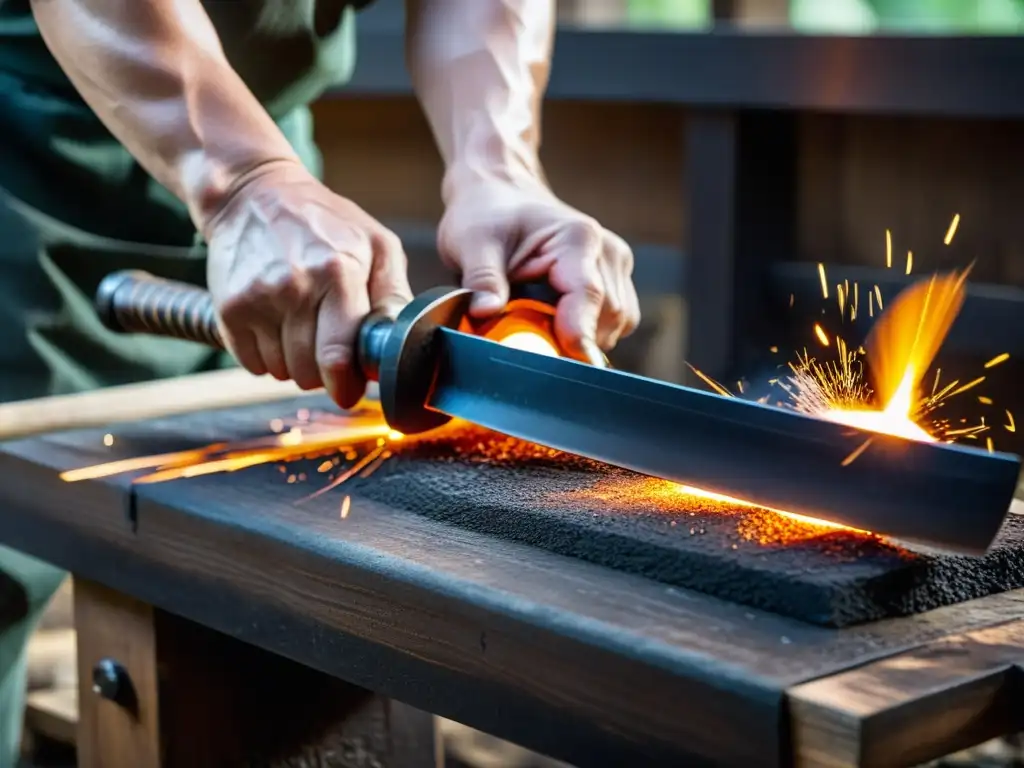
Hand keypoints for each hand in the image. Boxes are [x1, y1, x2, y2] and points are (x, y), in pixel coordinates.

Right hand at [204, 160, 412, 407]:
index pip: (338, 355)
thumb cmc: (324, 221)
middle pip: (310, 372)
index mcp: (338, 272)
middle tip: (328, 347)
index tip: (350, 387)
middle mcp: (294, 287)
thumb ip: (395, 295)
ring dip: (296, 364)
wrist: (253, 194)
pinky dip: (268, 358)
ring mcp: (257, 299)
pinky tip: (277, 328)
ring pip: (282, 372)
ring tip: (302, 330)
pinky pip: (253, 365)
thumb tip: (404, 344)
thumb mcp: (376, 244)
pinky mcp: (229, 309)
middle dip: (325, 372)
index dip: (347, 383)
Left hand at [438, 174, 639, 358]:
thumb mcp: (472, 242)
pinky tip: (556, 322)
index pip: (589, 294)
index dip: (580, 333)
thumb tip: (484, 313)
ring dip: (582, 337)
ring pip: (616, 324)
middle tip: (530, 347)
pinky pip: (614, 321)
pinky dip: (588, 331)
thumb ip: (482, 279)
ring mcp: (616, 266)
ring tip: (540, 327)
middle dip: (574, 340)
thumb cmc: (487, 214)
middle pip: (607, 317)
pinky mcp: (615, 280)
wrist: (501, 194)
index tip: (567, 362)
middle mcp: (607, 252)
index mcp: (577, 238)